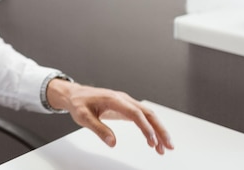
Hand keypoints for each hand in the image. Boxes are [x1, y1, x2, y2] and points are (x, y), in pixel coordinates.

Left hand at [48, 80, 173, 154]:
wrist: (74, 94)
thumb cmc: (78, 103)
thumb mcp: (83, 117)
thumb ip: (98, 129)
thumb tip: (112, 142)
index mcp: (114, 99)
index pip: (135, 113)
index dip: (145, 127)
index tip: (152, 141)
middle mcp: (123, 99)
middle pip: (148, 113)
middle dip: (160, 129)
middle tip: (168, 146)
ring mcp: (126, 102)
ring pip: (148, 115)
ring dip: (158, 130)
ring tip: (164, 148)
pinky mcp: (125, 107)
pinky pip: (142, 117)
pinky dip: (150, 128)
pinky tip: (153, 141)